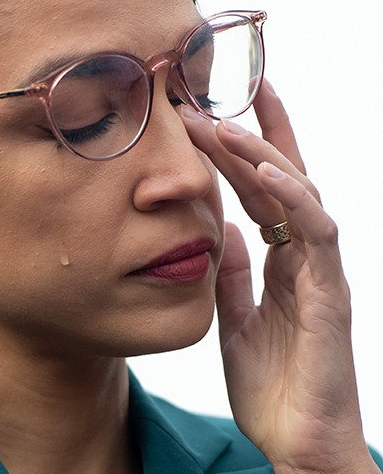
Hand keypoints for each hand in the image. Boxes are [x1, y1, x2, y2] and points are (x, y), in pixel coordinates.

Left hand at [180, 82, 379, 472]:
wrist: (296, 442)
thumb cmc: (272, 386)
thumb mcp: (237, 321)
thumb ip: (235, 276)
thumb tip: (225, 232)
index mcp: (280, 263)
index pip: (262, 195)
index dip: (240, 155)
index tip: (210, 117)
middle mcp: (302, 258)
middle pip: (281, 181)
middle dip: (248, 136)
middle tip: (208, 99)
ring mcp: (320, 272)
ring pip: (299, 196)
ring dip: (264, 155)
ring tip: (226, 121)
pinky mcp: (330, 293)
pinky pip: (316, 234)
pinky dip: (294, 199)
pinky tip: (268, 171)